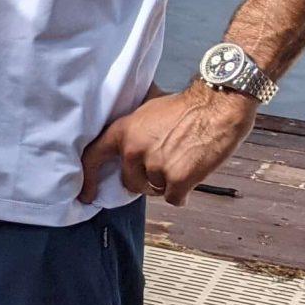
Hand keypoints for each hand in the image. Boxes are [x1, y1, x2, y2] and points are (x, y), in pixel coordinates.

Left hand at [78, 83, 258, 204]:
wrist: (217, 106)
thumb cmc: (187, 107)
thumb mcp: (147, 111)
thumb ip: (132, 131)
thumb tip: (124, 145)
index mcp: (123, 131)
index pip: (93, 157)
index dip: (89, 179)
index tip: (87, 195)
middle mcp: (133, 150)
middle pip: (131, 182)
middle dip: (146, 180)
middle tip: (165, 165)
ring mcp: (155, 166)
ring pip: (156, 190)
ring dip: (167, 184)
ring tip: (183, 162)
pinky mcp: (177, 179)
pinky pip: (175, 198)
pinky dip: (183, 193)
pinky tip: (192, 175)